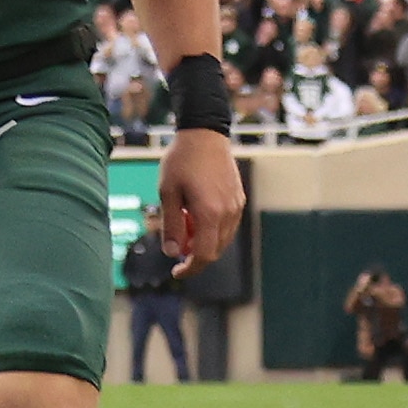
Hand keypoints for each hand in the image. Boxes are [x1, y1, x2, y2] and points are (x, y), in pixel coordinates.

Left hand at [152, 125, 243, 274]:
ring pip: (222, 239)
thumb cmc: (181, 161)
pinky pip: (227, 226)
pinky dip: (212, 230)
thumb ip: (171, 224)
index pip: (204, 254)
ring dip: (203, 242)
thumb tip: (172, 252)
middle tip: (174, 246)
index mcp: (210, 213)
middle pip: (215, 250)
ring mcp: (237, 206)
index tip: (176, 273)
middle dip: (194, 255)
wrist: (205, 135)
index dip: (190, 268)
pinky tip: (195, 215)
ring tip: (183, 222)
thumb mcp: (167, 193)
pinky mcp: (239, 199)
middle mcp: (229, 213)